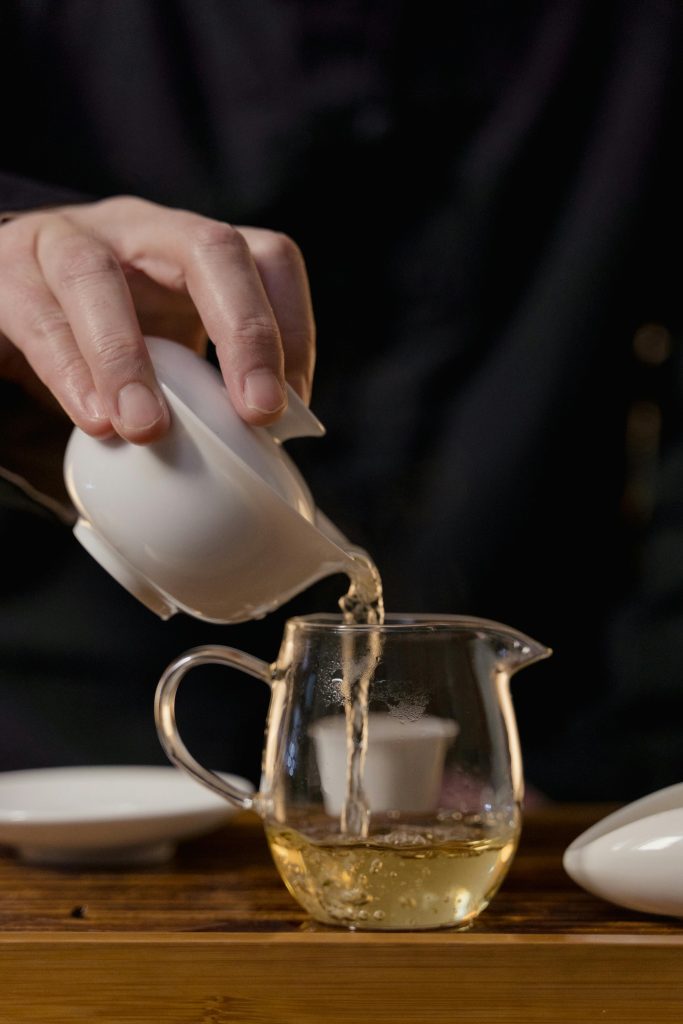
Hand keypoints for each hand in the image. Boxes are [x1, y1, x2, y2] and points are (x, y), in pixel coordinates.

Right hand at [0, 196, 314, 442]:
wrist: (5, 292)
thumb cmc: (102, 328)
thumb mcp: (167, 345)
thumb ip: (209, 381)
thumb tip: (268, 452)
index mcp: (193, 247)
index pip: (267, 257)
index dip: (292, 328)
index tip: (292, 410)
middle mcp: (140, 230)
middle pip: (209, 248)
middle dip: (244, 331)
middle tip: (257, 412)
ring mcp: (67, 242)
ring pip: (95, 276)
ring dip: (127, 358)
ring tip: (147, 429)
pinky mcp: (8, 275)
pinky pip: (36, 317)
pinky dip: (68, 371)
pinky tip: (95, 421)